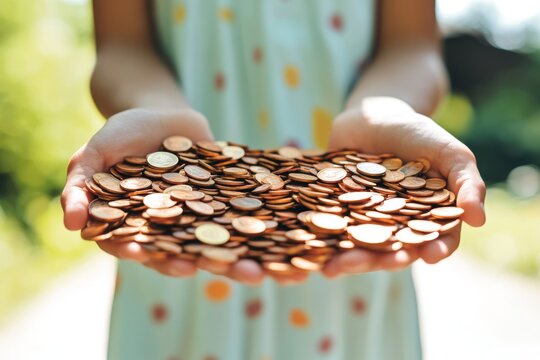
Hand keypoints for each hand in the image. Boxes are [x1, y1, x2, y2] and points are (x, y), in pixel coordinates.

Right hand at [61, 108, 266, 284]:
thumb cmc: (122, 132)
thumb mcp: (96, 152)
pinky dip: (257, 225)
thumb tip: (70, 224)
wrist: (161, 111)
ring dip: (241, 256)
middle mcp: (170, 228)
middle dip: (211, 265)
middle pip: (190, 253)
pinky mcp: (223, 200)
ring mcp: (199, 216)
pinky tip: (278, 233)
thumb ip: (80, 184)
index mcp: (138, 226)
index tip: (171, 262)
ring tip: (261, 268)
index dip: (155, 256)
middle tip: (236, 275)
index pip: (144, 249)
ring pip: (219, 241)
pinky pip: (240, 214)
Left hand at [322, 98, 485, 277]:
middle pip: (392, 251)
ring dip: (347, 259)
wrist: (372, 116)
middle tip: (368, 265)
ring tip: (332, 267)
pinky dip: (320, 239)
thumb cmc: (415, 133)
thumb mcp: (447, 151)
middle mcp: (396, 227)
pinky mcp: (336, 212)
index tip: (430, 255)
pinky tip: (308, 248)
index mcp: (426, 219)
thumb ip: (466, 181)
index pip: (437, 239)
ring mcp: (365, 222)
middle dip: (381, 261)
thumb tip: (479, 220)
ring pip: (359, 247)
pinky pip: (329, 229)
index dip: (436, 249)